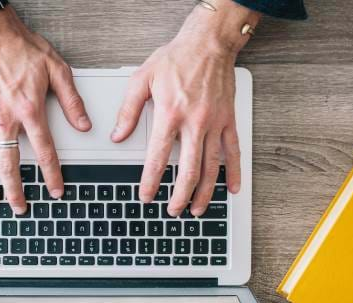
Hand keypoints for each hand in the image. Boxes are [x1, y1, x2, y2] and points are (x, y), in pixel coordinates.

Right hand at [0, 6, 90, 213]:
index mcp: (29, 110)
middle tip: (20, 207)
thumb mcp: (58, 70)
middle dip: (15, 190)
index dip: (52, 175)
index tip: (55, 191)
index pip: (44, 152)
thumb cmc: (23, 48)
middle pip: (9, 163)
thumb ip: (71, 101)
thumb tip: (83, 124)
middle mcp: (5, 118)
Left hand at [112, 1, 259, 216]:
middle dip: (179, 195)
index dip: (150, 182)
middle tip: (173, 210)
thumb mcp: (142, 79)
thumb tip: (118, 136)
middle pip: (188, 170)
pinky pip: (234, 151)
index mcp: (170, 114)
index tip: (146, 196)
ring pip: (211, 166)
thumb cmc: (176, 58)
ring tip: (196, 209)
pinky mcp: (228, 120)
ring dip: (204, 192)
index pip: (157, 158)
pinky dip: (234, 172)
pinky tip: (231, 189)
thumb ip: (128, 111)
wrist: (209, 42)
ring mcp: (215, 123)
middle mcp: (195, 122)